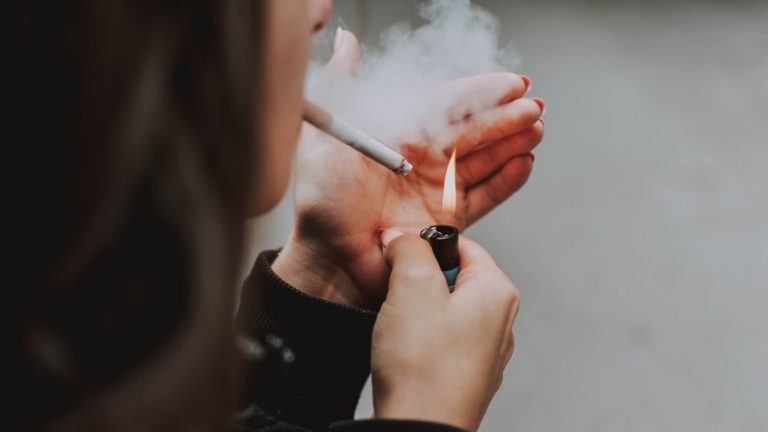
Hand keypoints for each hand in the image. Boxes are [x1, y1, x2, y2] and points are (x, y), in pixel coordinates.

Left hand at [273, 29, 543, 305]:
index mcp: (399, 131)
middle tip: (533, 107)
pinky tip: (524, 163)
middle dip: (505, 117)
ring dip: (512, 143)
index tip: (511, 83)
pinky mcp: (448, 220)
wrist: (329, 255)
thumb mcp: (329, 132)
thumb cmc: (322, 196)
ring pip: (484, 160)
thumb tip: (346, 40)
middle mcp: (422, 157)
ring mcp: (437, 188)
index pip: (447, 104)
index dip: (480, 92)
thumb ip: (342, 84)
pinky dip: (506, 181)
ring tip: (536, 129)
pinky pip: (484, 196)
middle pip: (472, 131)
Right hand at [371, 230, 519, 430]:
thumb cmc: (424, 366)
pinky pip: (440, 340)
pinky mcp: (466, 374)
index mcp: (497, 292)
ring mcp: (485, 351)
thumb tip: (402, 236)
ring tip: (400, 328)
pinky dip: (419, 339)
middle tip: (397, 295)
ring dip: (415, 311)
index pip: (461, 244)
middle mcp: (500, 320)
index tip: (399, 256)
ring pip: (443, 308)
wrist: (420, 429)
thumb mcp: (411, 286)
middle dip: (417, 280)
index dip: (423, 244)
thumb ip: (409, 247)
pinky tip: (406, 352)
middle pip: (452, 276)